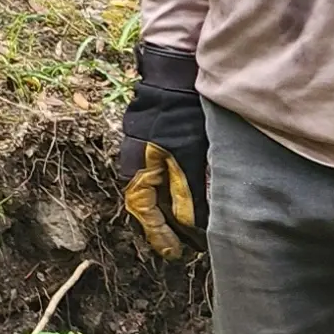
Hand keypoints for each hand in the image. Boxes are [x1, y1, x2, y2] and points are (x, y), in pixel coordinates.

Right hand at [118, 43, 206, 257]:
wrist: (172, 79)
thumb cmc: (176, 120)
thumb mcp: (184, 162)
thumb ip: (187, 197)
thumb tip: (192, 228)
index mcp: (135, 175)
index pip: (146, 216)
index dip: (162, 238)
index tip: (177, 255)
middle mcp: (136, 168)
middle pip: (152, 207)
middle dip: (171, 227)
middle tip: (193, 245)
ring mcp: (146, 156)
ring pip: (160, 193)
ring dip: (176, 210)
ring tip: (198, 226)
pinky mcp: (159, 146)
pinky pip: (165, 178)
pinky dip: (179, 192)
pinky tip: (197, 196)